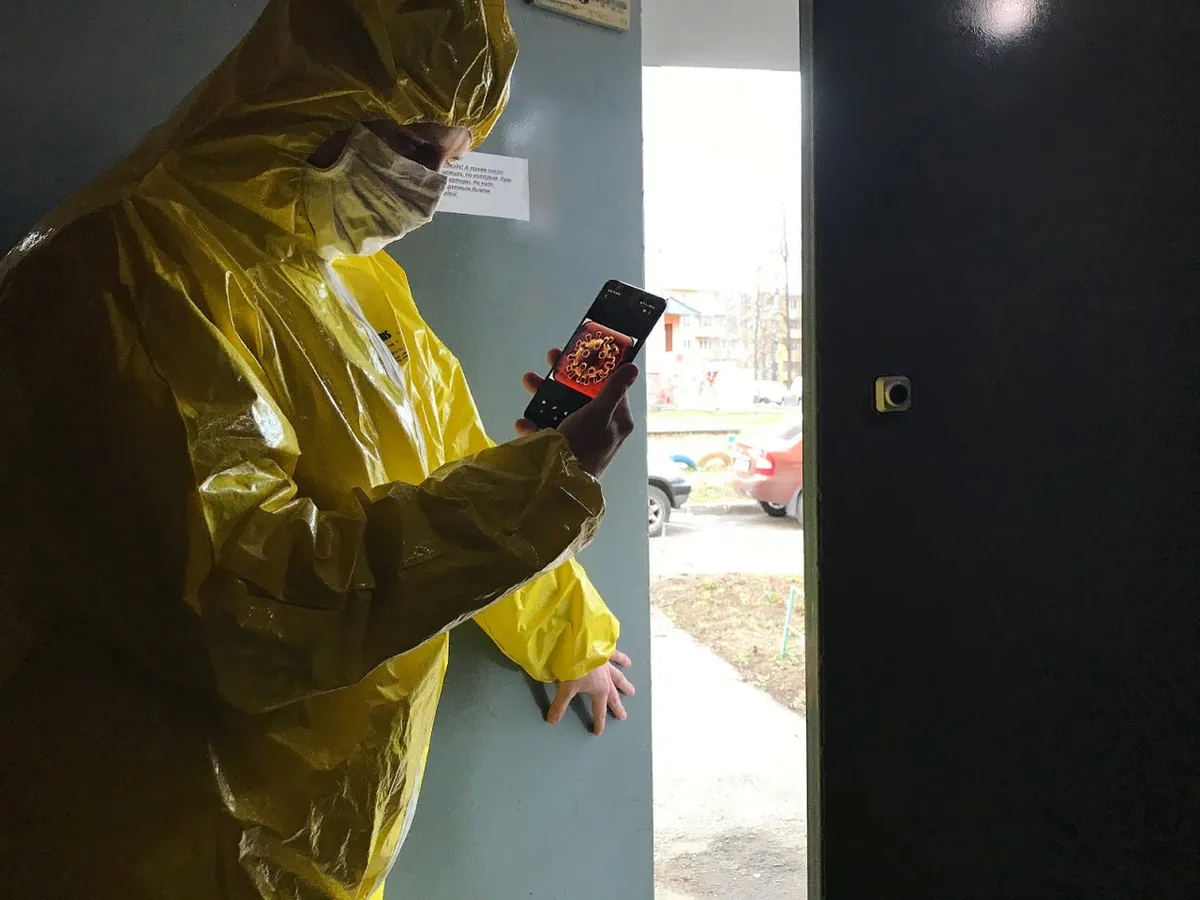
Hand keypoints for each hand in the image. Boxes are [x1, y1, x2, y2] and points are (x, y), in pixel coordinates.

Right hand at [516, 348, 637, 479]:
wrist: (560, 486)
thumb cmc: (584, 445)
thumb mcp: (599, 413)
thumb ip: (614, 390)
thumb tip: (633, 368)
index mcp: (617, 420)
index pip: (611, 386)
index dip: (596, 367)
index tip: (580, 351)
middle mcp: (602, 429)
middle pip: (584, 395)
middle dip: (565, 376)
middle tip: (550, 358)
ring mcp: (581, 440)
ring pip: (563, 409)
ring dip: (545, 395)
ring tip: (528, 381)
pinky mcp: (562, 451)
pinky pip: (548, 432)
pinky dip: (534, 425)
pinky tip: (523, 423)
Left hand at [546, 649, 634, 736]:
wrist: (582, 644)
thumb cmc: (574, 667)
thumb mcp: (565, 688)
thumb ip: (560, 705)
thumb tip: (552, 721)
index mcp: (599, 691)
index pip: (599, 711)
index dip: (599, 722)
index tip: (598, 732)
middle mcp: (607, 680)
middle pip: (613, 697)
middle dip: (617, 708)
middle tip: (623, 717)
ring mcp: (608, 666)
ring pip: (619, 678)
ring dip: (624, 686)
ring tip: (631, 691)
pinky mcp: (607, 652)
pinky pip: (616, 656)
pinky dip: (622, 659)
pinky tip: (628, 662)